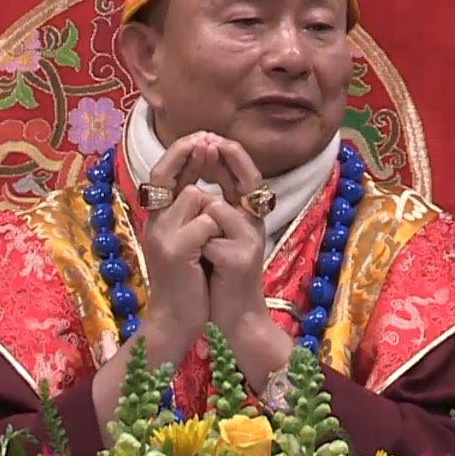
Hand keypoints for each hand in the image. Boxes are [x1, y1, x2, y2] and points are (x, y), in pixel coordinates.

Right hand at [136, 135, 221, 352]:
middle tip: (211, 139)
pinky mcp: (176, 251)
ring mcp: (162, 235)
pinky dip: (217, 230)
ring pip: (195, 196)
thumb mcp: (186, 241)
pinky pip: (206, 222)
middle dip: (190, 152)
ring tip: (212, 241)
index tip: (204, 137)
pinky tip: (214, 252)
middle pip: (167, 172)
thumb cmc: (188, 282)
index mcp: (157, 219)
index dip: (183, 151)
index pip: (163, 172)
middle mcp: (153, 222)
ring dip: (215, 209)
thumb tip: (201, 183)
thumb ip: (189, 213)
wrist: (176, 321)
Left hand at [198, 136, 268, 330]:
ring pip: (216, 207)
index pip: (245, 175)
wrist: (234, 319)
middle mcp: (255, 224)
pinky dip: (200, 249)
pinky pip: (209, 237)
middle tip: (207, 139)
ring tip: (201, 248)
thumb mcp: (217, 237)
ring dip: (199, 222)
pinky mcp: (241, 260)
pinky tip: (205, 266)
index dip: (230, 153)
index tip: (209, 136)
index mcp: (249, 218)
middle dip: (222, 158)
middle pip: (244, 179)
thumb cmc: (220, 278)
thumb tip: (199, 178)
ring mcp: (251, 241)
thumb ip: (214, 208)